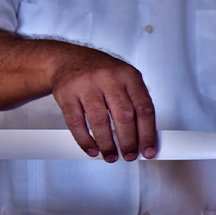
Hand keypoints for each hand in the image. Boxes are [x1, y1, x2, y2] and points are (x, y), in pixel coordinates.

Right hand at [51, 47, 156, 161]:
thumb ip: (135, 103)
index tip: (148, 150)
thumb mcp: (124, 79)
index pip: (144, 108)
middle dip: (128, 141)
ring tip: (111, 155)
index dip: (148, 133)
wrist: (69, 59)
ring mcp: (87, 84)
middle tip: (130, 155)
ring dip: (107, 144)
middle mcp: (109, 78)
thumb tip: (145, 136)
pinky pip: (76, 122)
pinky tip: (92, 148)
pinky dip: (85, 140)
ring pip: (100, 121)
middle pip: (124, 116)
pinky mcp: (67, 93)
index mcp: (129, 76)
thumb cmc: (101, 74)